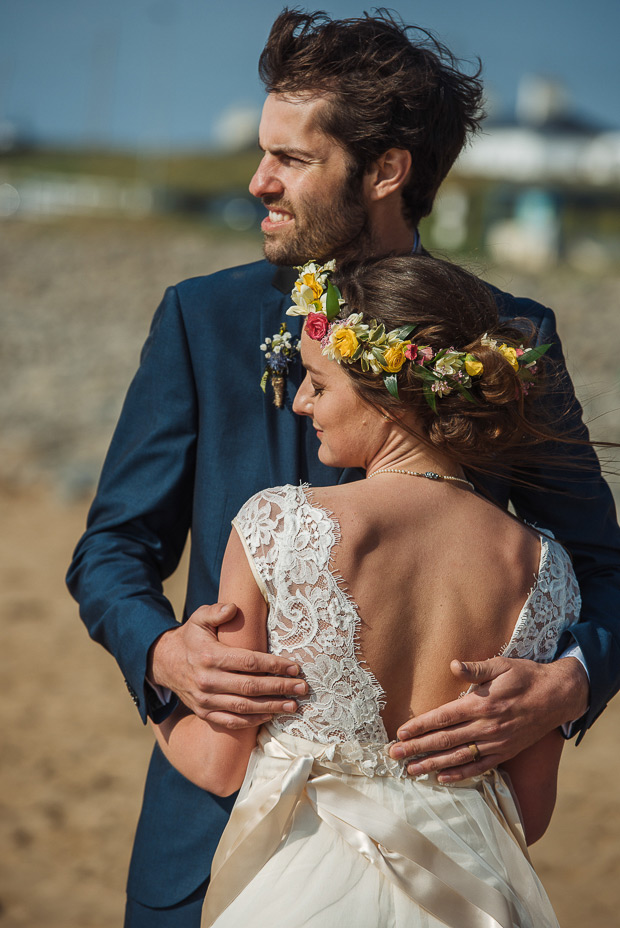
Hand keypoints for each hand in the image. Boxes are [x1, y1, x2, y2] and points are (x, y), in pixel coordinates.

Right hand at [148, 603, 306, 727]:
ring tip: (293, 706)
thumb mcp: (199, 618)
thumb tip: (233, 608)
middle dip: (279, 688)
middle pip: (251, 687)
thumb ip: (216, 612)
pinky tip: (270, 715)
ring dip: (271, 707)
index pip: (249, 662)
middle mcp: (207, 681)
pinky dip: (252, 722)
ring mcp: (205, 700)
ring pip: (244, 707)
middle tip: (302, 688)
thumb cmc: (191, 638)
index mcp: (210, 656)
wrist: (164, 663)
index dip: (274, 665)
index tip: (295, 667)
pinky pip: (230, 722)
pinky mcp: (204, 713)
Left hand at [389, 656, 588, 781]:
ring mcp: (496, 742)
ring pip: (458, 757)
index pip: (443, 717)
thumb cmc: (525, 676)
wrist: (557, 696)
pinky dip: (460, 775)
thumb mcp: (501, 664)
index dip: (421, 726)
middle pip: (445, 740)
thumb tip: (453, 665)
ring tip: (410, 771)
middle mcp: (487, 726)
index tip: (401, 733)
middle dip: (417, 749)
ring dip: (432, 764)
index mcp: (482, 703)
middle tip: (393, 756)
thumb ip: (476, 668)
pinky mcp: (505, 752)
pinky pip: (479, 767)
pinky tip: (442, 778)